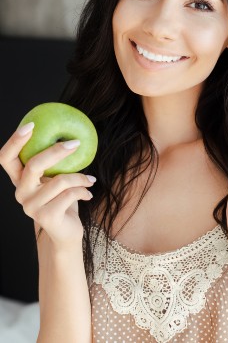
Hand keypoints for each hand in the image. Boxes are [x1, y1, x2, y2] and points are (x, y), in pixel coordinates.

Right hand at [0, 123, 95, 248]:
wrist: (66, 232)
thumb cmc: (62, 199)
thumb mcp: (55, 178)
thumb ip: (54, 163)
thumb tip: (72, 135)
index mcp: (19, 180)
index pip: (6, 158)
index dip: (14, 141)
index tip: (31, 125)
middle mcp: (21, 192)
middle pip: (33, 165)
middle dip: (56, 151)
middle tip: (76, 143)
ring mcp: (31, 206)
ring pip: (59, 180)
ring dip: (80, 177)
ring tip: (90, 179)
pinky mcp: (46, 217)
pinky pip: (69, 194)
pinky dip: (83, 190)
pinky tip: (88, 193)